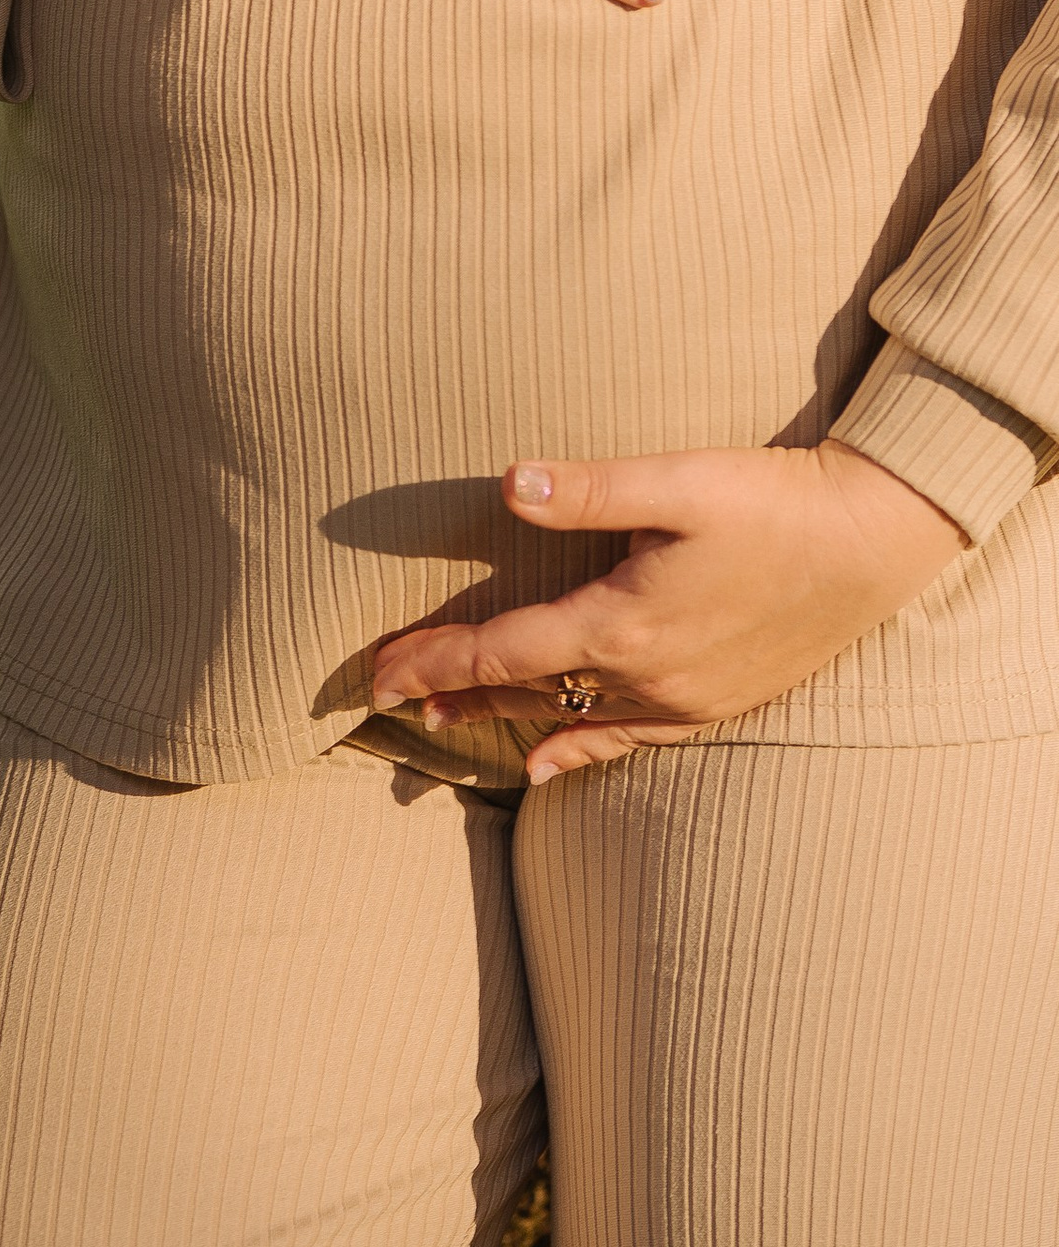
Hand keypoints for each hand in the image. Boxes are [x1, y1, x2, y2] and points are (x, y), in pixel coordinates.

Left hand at [367, 441, 964, 782]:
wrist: (870, 545)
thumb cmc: (771, 502)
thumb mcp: (679, 482)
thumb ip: (592, 488)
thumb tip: (514, 484)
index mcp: (623, 624)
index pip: (503, 651)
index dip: (435, 659)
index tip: (375, 672)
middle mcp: (646, 678)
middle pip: (523, 693)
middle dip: (451, 692)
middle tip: (386, 697)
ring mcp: (683, 701)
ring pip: (569, 719)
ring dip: (501, 718)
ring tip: (441, 724)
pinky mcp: (715, 705)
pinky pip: (627, 740)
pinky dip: (578, 750)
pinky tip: (548, 765)